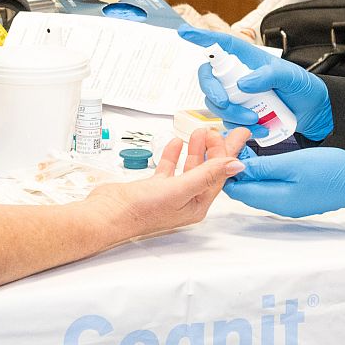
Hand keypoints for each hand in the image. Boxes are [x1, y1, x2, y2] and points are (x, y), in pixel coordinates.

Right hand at [85, 127, 250, 236]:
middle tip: (218, 129)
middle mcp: (186, 200)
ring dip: (195, 149)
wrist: (107, 214)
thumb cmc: (141, 210)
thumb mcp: (179, 189)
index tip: (236, 135)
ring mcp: (170, 194)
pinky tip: (176, 143)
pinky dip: (173, 155)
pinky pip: (169, 169)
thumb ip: (207, 174)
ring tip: (200, 132)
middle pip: (206, 170)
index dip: (227, 153)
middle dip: (214, 149)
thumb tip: (235, 165)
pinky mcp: (154, 188)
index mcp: (197, 205)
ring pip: (188, 168)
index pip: (218, 175)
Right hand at [179, 27, 334, 140]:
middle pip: (209, 78)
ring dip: (230, 113)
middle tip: (225, 102)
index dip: (201, 37)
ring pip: (215, 103)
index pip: (221, 45)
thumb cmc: (304, 89)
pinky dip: (238, 127)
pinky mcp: (240, 115)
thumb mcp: (292, 77)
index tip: (183, 32)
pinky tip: (258, 130)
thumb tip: (243, 83)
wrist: (315, 116)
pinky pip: (227, 121)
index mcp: (248, 60)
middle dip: (212, 91)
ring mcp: (237, 96)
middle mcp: (238, 76)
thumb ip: (269, 75)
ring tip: (254, 120)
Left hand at [221, 147, 344, 217]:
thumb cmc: (330, 170)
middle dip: (237, 171)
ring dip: (250, 172)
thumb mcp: (293, 163)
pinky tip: (264, 160)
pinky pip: (271, 188)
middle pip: (246, 191)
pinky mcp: (295, 198)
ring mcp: (288, 204)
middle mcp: (279, 206)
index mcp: (276, 200)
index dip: (228, 171)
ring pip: (258, 189)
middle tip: (235, 147)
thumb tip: (238, 168)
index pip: (238, 191)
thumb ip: (264, 167)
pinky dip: (263, 175)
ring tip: (248, 150)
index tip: (226, 151)